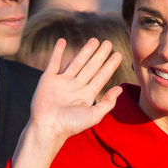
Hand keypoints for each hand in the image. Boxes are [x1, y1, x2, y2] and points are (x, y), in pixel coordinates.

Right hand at [8, 37, 123, 167]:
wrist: (48, 127)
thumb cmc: (70, 125)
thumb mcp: (94, 115)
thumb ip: (107, 103)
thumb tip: (120, 89)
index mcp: (86, 96)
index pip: (101, 77)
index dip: (110, 66)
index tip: (118, 54)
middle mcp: (75, 87)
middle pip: (91, 67)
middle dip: (100, 55)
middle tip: (108, 43)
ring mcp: (62, 82)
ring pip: (76, 63)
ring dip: (85, 51)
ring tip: (94, 40)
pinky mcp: (48, 79)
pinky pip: (54, 62)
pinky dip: (57, 51)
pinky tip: (62, 41)